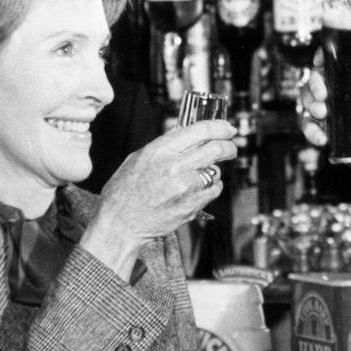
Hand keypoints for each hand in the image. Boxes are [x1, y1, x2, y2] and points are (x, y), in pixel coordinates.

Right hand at [81, 119, 236, 276]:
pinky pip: (214, 190)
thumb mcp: (139, 158)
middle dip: (229, 147)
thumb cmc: (125, 191)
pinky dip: (210, 188)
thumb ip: (165, 145)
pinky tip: (196, 190)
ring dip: (213, 171)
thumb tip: (187, 131)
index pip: (201, 130)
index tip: (228, 128)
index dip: (220, 127)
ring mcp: (185, 187)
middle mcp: (174, 166)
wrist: (120, 224)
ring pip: (216, 171)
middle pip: (217, 148)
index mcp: (160, 150)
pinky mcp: (192, 205)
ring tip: (198, 176)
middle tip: (230, 149)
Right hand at [300, 52, 350, 215]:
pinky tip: (321, 137)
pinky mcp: (335, 136)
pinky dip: (309, 130)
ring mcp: (341, 115)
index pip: (342, 60)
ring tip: (321, 113)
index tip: (320, 60)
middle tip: (323, 95)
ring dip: (308, 103)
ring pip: (310, 100)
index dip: (325, 55)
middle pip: (320, 78)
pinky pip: (311, 128)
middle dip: (313, 83)